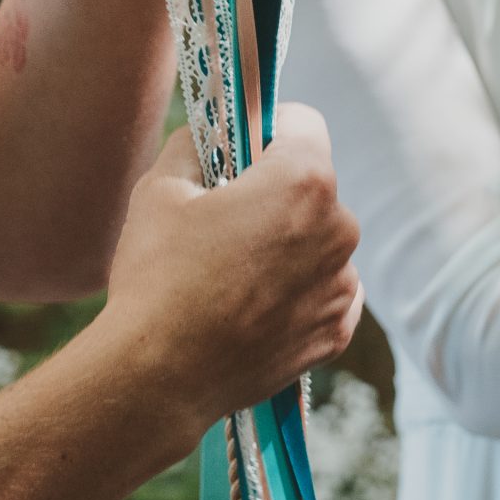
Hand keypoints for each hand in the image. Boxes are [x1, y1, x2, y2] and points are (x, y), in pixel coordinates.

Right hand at [102, 104, 363, 426]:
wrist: (159, 376)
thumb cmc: (158, 275)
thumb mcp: (160, 187)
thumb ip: (195, 143)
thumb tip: (210, 131)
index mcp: (305, 182)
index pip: (303, 123)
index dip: (267, 129)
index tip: (239, 150)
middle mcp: (340, 229)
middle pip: (312, 187)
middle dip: (276, 193)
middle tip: (223, 221)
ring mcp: (342, 286)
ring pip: (318, 242)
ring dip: (287, 246)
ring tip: (231, 274)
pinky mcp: (335, 332)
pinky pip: (323, 291)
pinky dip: (296, 292)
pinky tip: (250, 306)